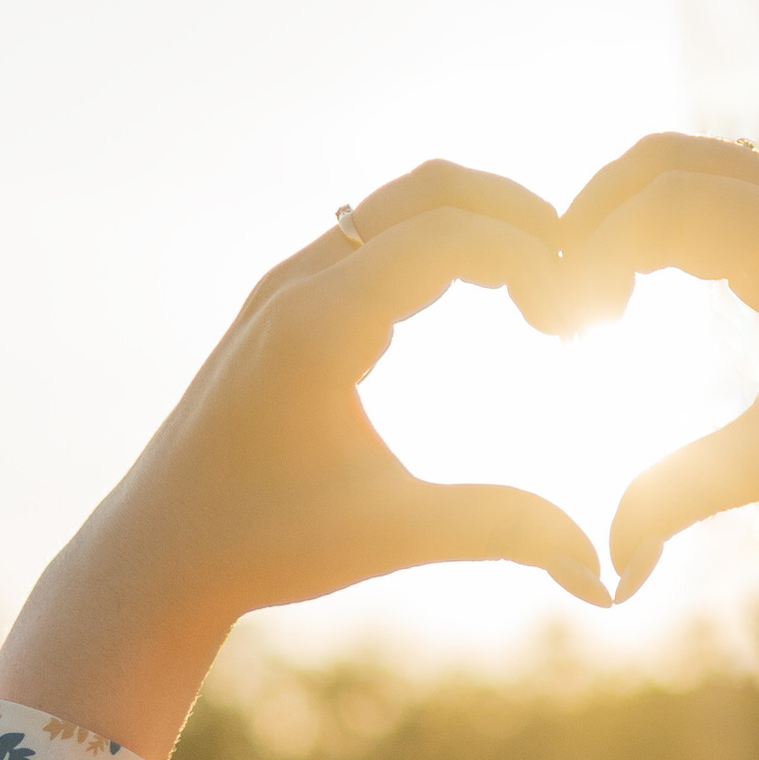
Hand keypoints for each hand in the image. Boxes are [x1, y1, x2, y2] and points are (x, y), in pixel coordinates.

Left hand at [0, 163, 605, 759]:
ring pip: (404, 201)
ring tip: (545, 290)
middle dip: (521, 218)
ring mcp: (288, 284)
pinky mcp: (288, 302)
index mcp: (318, 323)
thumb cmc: (262, 545)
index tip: (580, 326)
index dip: (535, 262)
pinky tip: (490, 300)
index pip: (451, 235)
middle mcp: (298, 283)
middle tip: (581, 282)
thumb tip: (601, 571)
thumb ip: (499, 532)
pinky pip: (380, 233)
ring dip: (484, 224)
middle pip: (432, 188)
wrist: (157, 553)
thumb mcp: (389, 535)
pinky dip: (446, 242)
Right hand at [558, 138, 758, 599]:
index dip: (594, 252)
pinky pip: (725, 184)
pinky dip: (671, 218)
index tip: (567, 323)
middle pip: (666, 161)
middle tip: (560, 296)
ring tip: (596, 295)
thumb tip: (608, 565)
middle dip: (596, 218)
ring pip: (692, 164)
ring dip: (630, 214)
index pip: (665, 204)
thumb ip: (688, 493)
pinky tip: (646, 287)